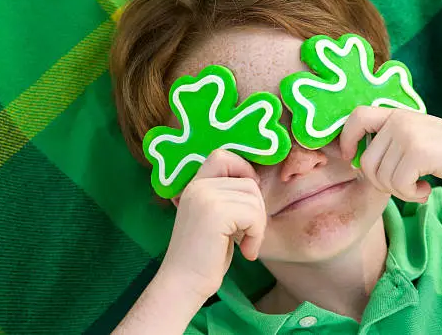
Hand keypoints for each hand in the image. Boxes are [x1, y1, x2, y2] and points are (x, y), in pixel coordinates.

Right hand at [160, 149, 266, 299]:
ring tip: (246, 244)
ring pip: (254, 197)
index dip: (243, 170)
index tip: (247, 200)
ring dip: (258, 225)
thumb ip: (226, 197)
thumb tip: (255, 181)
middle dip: (257, 208)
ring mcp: (205, 197)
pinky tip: (245, 252)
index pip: (223, 155)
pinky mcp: (215, 212)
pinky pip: (253, 214)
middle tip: (248, 233)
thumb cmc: (204, 257)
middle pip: (248, 180)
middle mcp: (198, 186)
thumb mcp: (213, 218)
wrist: (183, 284)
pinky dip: (256, 235)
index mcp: (195, 185)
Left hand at [340, 106, 441, 201]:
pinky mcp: (418, 152)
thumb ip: (390, 143)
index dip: (346, 139)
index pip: (356, 117)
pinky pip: (398, 185)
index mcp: (396, 114)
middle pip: (366, 161)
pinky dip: (411, 195)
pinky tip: (426, 190)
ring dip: (399, 191)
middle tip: (404, 186)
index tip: (350, 158)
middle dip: (380, 183)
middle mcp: (399, 119)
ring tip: (419, 186)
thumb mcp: (416, 138)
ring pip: (380, 177)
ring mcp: (408, 134)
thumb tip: (356, 162)